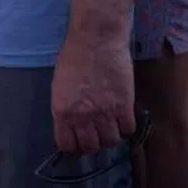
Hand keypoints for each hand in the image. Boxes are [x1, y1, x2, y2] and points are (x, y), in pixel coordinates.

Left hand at [51, 28, 134, 154]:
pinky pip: (128, 130)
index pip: (67, 144)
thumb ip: (65, 107)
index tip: (78, 141)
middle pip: (90, 146)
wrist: (96, 41)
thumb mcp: (60, 85)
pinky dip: (125, 128)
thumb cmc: (73, 57)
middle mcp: (82, 117)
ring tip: (110, 127)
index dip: (73, 146)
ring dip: (110, 137)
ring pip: (111, 142)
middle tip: (96, 135)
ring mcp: (105, 114)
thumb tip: (71, 123)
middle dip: (93, 144)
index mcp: (62, 111)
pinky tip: (122, 119)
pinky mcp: (124, 107)